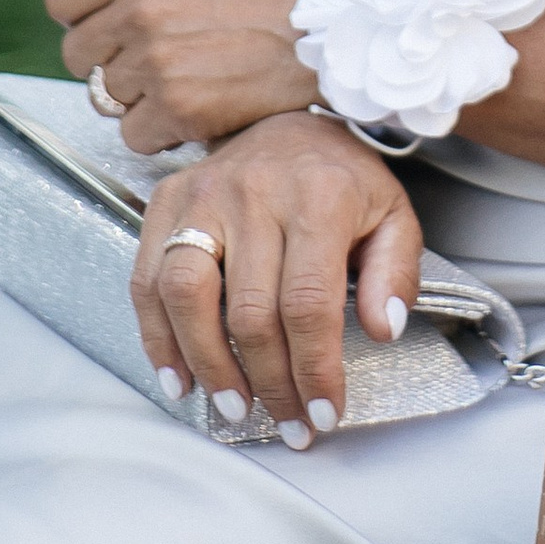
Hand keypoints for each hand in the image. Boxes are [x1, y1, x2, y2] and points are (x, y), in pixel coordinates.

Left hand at [44, 0, 317, 151]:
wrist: (337, 27)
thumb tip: (102, 16)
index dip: (80, 19)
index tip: (107, 31)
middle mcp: (140, 8)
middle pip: (78, 56)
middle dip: (112, 66)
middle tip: (158, 68)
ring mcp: (156, 59)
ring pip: (107, 100)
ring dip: (141, 102)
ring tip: (190, 86)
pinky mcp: (179, 107)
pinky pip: (136, 136)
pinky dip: (163, 133)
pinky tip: (202, 111)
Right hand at [132, 111, 420, 443]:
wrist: (293, 121)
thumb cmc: (343, 178)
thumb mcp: (393, 216)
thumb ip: (396, 272)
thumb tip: (383, 328)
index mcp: (319, 196)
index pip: (309, 303)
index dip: (313, 370)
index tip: (324, 413)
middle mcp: (255, 192)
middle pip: (249, 311)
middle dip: (268, 383)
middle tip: (286, 422)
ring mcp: (204, 194)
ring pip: (186, 294)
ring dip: (207, 363)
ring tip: (232, 405)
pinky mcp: (167, 200)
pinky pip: (148, 278)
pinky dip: (157, 336)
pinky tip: (179, 374)